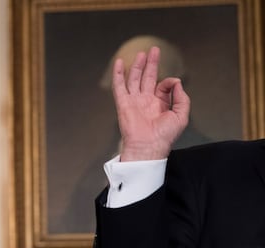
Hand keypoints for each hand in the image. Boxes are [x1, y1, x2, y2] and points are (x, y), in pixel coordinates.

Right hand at [112, 46, 190, 160]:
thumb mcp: (181, 115)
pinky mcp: (123, 104)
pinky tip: (118, 63)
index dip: (168, 82)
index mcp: (159, 104)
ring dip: (137, 66)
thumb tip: (176, 81)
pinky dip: (118, 75)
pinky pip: (119, 87)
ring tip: (141, 53)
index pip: (162, 86)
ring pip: (134, 79)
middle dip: (151, 63)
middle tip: (154, 50)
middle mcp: (146, 101)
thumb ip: (181, 97)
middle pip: (147, 77)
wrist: (149, 146)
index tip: (172, 83)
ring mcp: (134, 101)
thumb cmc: (165, 135)